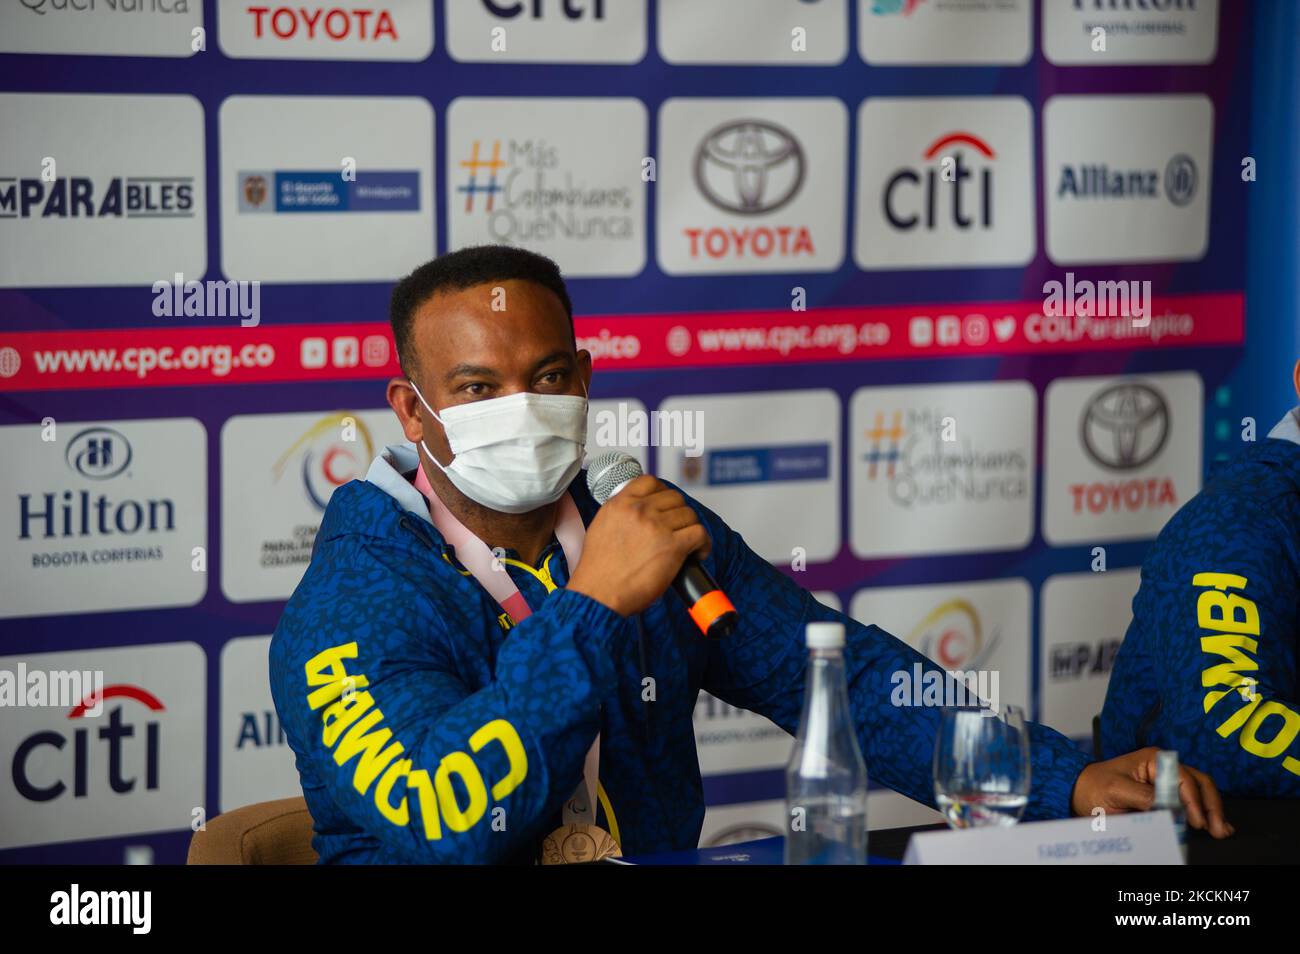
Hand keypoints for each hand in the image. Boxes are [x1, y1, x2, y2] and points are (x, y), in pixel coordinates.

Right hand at [568, 475, 709, 616]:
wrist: (598, 595)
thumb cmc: (598, 571)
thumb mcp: (600, 528)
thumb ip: (619, 514)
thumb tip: (638, 513)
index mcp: (620, 504)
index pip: (650, 482)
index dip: (662, 493)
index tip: (666, 506)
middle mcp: (639, 511)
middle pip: (674, 497)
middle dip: (679, 513)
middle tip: (678, 529)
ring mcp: (656, 526)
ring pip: (689, 514)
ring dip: (691, 529)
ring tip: (689, 544)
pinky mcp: (672, 546)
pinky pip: (699, 533)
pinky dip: (703, 543)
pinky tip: (697, 553)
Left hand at [1070, 746, 1233, 838]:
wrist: (1080, 791)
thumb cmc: (1094, 785)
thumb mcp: (1116, 790)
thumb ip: (1143, 796)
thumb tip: (1170, 808)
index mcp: (1154, 759)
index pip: (1184, 778)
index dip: (1194, 801)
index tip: (1197, 822)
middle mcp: (1165, 768)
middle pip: (1199, 783)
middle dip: (1211, 806)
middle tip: (1217, 829)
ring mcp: (1167, 781)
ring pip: (1200, 791)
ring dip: (1212, 810)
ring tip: (1221, 830)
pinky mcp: (1167, 795)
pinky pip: (1191, 801)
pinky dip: (1204, 813)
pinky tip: (1214, 825)